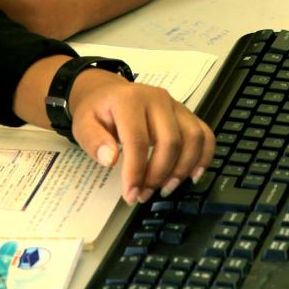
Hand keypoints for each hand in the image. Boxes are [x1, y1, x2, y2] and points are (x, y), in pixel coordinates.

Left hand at [67, 71, 215, 203]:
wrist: (108, 93)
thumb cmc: (97, 111)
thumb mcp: (84, 124)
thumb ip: (93, 141)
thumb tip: (109, 159)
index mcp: (129, 100)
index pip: (138, 139)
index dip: (136, 171)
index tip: (130, 195)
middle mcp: (157, 99)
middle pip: (170, 141)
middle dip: (159, 174)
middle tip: (144, 194)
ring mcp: (175, 105)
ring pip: (193, 138)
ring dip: (182, 169)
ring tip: (165, 188)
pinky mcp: (186, 114)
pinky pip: (204, 134)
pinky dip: (204, 156)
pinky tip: (193, 175)